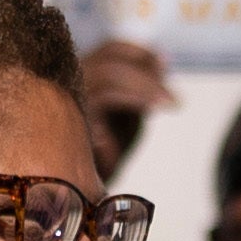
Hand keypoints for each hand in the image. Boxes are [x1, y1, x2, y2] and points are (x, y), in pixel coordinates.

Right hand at [80, 40, 172, 185]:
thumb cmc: (108, 151)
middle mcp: (70, 81)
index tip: (165, 61)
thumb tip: (161, 62)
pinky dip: (130, 102)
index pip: (109, 50)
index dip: (139, 52)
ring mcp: (67, 96)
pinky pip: (102, 100)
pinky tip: (148, 114)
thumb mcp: (130, 114)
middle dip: (146, 73)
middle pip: (110, 60)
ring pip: (108, 75)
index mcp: (83, 75)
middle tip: (173, 96)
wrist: (84, 190)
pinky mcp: (70, 116)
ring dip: (143, 86)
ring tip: (168, 103)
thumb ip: (141, 89)